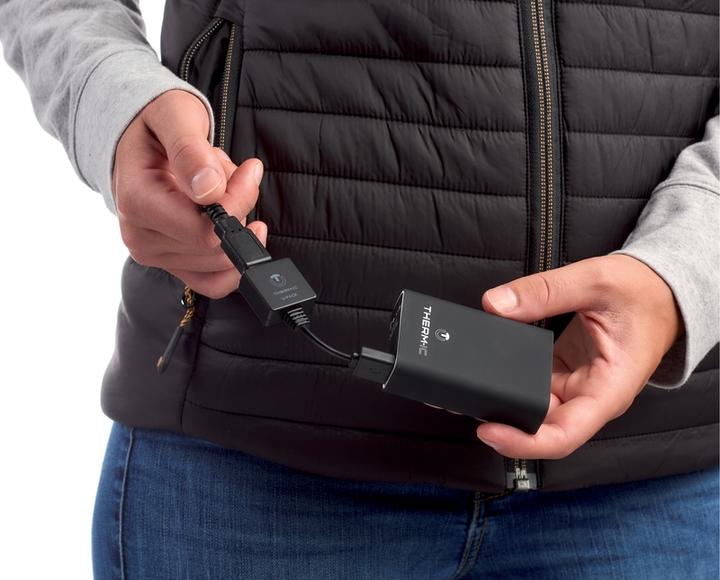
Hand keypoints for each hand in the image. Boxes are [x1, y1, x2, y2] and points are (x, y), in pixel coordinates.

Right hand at [112, 89, 267, 298]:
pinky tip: (241, 229)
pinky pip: (213, 282)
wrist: (140, 139)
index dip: (239, 203)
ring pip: (221, 263)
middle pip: (218, 247)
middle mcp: (141, 236)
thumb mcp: (174, 116)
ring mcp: (156, 254)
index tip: (249, 172)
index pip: (206, 229)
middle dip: (239, 208)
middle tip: (237, 175)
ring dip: (235, 226)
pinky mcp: (172, 263)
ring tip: (222, 190)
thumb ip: (191, 151)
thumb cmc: (157, 124)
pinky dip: (235, 261)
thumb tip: (209, 190)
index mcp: (137, 202)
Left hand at [475, 254, 682, 458]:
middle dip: (502, 420)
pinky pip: (529, 383)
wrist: (661, 291)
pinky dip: (507, 377)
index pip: (564, 435)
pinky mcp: (560, 371)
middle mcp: (589, 396)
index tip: (489, 432)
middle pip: (540, 426)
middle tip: (462, 402)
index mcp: (607, 390)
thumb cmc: (643, 294)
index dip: (523, 442)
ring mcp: (573, 385)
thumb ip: (545, 291)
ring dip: (501, 399)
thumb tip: (496, 304)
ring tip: (466, 386)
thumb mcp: (595, 282)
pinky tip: (485, 367)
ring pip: (531, 406)